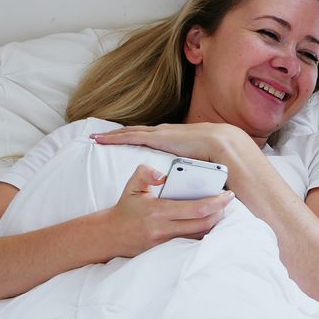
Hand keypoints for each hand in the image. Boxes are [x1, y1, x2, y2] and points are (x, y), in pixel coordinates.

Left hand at [91, 123, 247, 162]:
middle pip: (136, 132)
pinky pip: (130, 135)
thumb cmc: (215, 155)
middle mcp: (164, 133)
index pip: (151, 137)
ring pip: (130, 132)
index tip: (125, 140)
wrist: (221, 145)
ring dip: (113, 134)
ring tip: (96, 136)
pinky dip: (115, 137)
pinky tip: (101, 138)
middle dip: (119, 134)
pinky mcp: (157, 137)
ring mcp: (160, 133)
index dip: (137, 137)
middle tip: (100, 136)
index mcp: (174, 138)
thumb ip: (193, 172)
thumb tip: (195, 186)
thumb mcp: (199, 163)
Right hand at [105, 164, 233, 256]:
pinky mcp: (165, 252)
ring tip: (221, 210)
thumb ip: (146, 172)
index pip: (196, 209)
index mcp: (158, 211)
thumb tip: (163, 175)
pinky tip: (210, 223)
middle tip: (228, 202)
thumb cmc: (126, 207)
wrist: (110, 235)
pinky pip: (191, 244)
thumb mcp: (132, 185)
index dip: (216, 202)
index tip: (227, 195)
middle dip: (220, 213)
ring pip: (199, 236)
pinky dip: (203, 233)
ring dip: (214, 224)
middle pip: (203, 224)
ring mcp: (165, 244)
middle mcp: (163, 230)